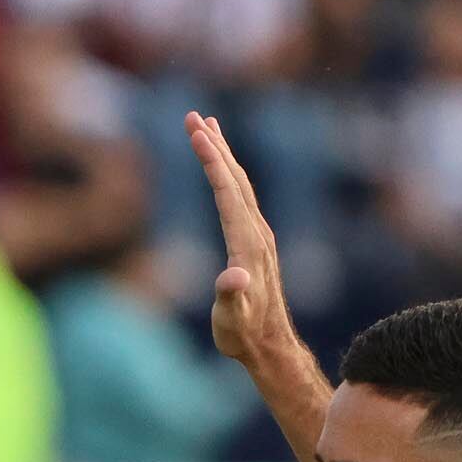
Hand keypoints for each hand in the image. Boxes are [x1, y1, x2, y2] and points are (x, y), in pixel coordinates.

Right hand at [188, 110, 291, 372]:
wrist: (269, 345)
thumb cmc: (244, 335)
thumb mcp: (232, 321)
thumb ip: (231, 298)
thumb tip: (233, 279)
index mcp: (246, 244)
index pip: (226, 192)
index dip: (211, 161)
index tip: (195, 132)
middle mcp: (256, 232)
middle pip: (234, 178)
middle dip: (213, 145)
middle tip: (192, 116)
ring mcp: (258, 235)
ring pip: (239, 184)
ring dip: (222, 154)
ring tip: (207, 127)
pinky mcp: (255, 241)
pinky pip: (240, 197)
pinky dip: (229, 174)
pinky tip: (223, 168)